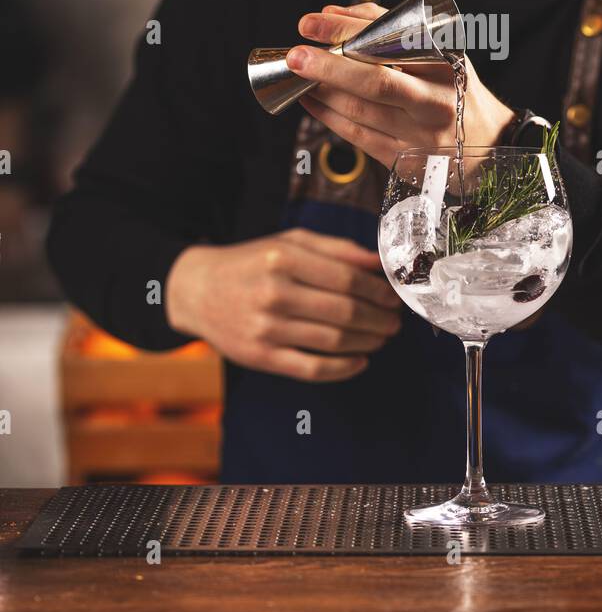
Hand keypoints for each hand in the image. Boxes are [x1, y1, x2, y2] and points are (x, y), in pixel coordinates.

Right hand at [164, 228, 403, 381]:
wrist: (196, 290)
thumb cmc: (252, 262)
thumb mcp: (290, 242)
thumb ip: (336, 249)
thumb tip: (380, 262)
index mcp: (283, 259)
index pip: (347, 279)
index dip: (378, 291)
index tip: (394, 297)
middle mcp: (274, 293)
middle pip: (345, 311)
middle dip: (379, 319)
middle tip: (394, 321)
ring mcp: (266, 328)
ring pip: (333, 341)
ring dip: (368, 342)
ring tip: (382, 337)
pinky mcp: (260, 357)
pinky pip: (312, 369)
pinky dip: (343, 369)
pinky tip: (360, 361)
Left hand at [284, 3, 515, 169]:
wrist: (490, 144)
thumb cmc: (453, 88)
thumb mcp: (438, 50)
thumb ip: (387, 26)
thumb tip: (331, 14)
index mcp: (445, 63)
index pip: (390, 42)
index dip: (345, 31)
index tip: (311, 23)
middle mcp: (436, 100)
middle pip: (376, 83)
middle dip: (328, 67)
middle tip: (294, 55)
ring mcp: (421, 134)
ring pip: (361, 112)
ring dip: (322, 93)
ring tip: (298, 77)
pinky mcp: (406, 160)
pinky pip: (358, 137)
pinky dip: (328, 117)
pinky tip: (311, 101)